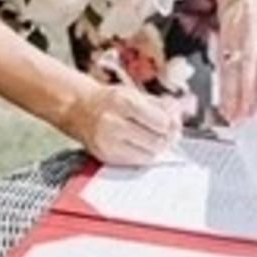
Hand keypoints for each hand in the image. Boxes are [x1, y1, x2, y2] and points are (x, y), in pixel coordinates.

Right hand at [63, 81, 180, 165]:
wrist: (79, 109)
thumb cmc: (111, 101)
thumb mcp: (135, 94)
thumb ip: (160, 106)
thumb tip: (177, 121)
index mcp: (123, 102)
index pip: (161, 122)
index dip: (170, 125)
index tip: (171, 123)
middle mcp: (113, 123)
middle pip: (156, 142)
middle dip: (166, 139)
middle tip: (166, 135)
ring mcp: (108, 142)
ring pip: (148, 155)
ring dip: (155, 149)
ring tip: (152, 139)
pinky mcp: (106, 156)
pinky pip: (135, 162)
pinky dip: (142, 155)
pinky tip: (138, 145)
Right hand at [213, 0, 256, 122]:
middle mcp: (252, 27)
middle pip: (249, 62)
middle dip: (249, 91)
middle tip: (250, 115)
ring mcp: (234, 35)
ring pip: (233, 67)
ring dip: (233, 95)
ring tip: (236, 117)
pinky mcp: (222, 43)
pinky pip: (223, 69)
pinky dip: (224, 90)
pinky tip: (226, 107)